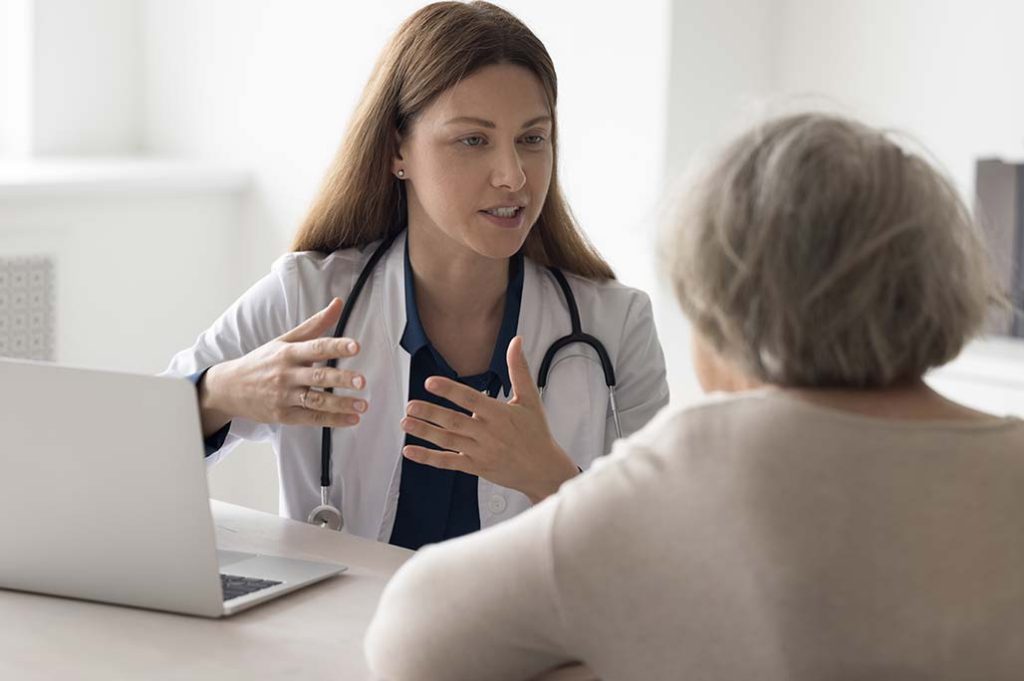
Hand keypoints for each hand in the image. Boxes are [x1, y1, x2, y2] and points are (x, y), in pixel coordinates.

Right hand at [200, 298, 368, 432]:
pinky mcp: (285, 415)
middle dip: (341, 379)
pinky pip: (312, 418)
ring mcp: (285, 397)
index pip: (316, 347)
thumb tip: (338, 303)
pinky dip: (333, 420)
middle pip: (318, 377)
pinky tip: (352, 418)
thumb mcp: (285, 340)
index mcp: (289, 353)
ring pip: (316, 401)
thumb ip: (315, 324)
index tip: (355, 346)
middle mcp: (287, 375)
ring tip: (363, 403)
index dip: (336, 346)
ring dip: (341, 404)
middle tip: (361, 380)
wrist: (229, 388)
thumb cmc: (262, 361)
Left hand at [400, 336, 579, 503]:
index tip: (430, 382)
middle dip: (430, 413)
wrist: (542, 469)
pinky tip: (411, 450)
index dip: (449, 390)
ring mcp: (480, 452)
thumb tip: (515, 341)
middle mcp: (487, 433)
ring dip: (425, 431)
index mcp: (499, 414)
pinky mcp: (475, 467)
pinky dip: (428, 458)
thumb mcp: (530, 399)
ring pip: (447, 441)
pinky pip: (448, 462)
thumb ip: (519, 370)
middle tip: (410, 405)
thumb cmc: (536, 432)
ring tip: (406, 422)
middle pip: (454, 421)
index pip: (470, 399)